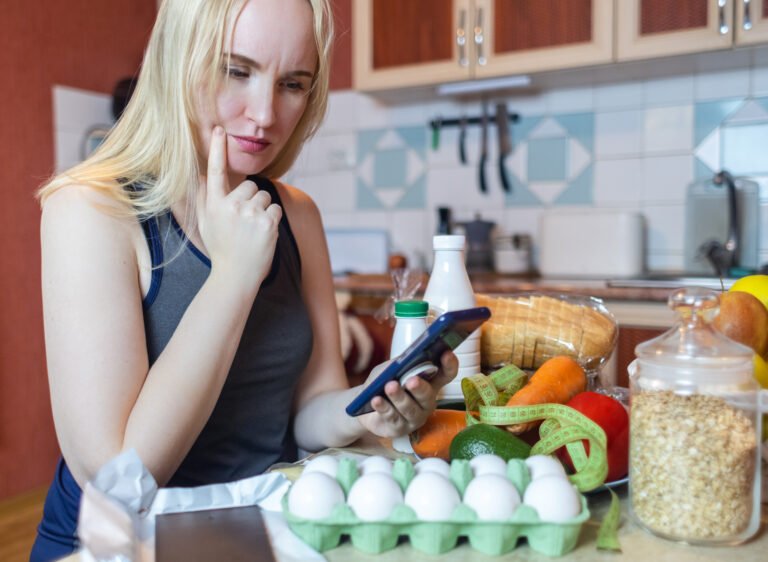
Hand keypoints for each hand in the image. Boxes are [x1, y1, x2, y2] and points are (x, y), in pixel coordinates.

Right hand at [196, 126, 281, 289]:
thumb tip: (200, 175)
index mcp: (214, 204)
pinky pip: (275, 209)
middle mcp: (231, 206)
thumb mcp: (205, 224)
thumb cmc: (221, 248)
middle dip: (251, 199)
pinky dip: (273, 220)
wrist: (236, 276)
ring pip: (264, 196)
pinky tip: (263, 234)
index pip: (215, 172)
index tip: (221, 130)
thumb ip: (202, 198)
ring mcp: (250, 214)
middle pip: (249, 185)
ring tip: (253, 230)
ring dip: (262, 209)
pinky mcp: (268, 223)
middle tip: (244, 221)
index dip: (218, 149)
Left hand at [357, 351, 458, 437]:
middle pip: (428, 395)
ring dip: (399, 397)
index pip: (445, 374)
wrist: (363, 405)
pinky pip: (392, 418)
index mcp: (429, 383)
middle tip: (412, 381)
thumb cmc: (382, 384)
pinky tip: (377, 400)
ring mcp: (414, 417)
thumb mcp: (388, 369)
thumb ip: (397, 364)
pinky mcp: (399, 428)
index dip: (449, 365)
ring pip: (409, 409)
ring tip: (390, 387)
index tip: (446, 354)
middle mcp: (425, 402)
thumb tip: (403, 361)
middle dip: (420, 388)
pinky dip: (384, 408)